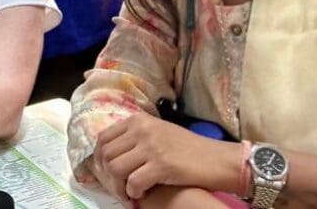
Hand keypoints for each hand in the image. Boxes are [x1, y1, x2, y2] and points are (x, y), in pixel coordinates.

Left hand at [93, 112, 240, 201]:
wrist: (218, 159)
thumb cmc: (189, 149)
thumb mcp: (159, 132)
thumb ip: (135, 137)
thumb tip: (111, 153)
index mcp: (138, 120)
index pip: (103, 138)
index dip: (98, 158)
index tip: (104, 172)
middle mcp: (141, 129)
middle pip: (106, 154)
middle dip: (108, 176)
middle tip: (118, 188)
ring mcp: (151, 146)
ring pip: (116, 169)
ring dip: (119, 187)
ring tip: (129, 194)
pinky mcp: (161, 165)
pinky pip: (133, 182)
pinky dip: (134, 193)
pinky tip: (141, 195)